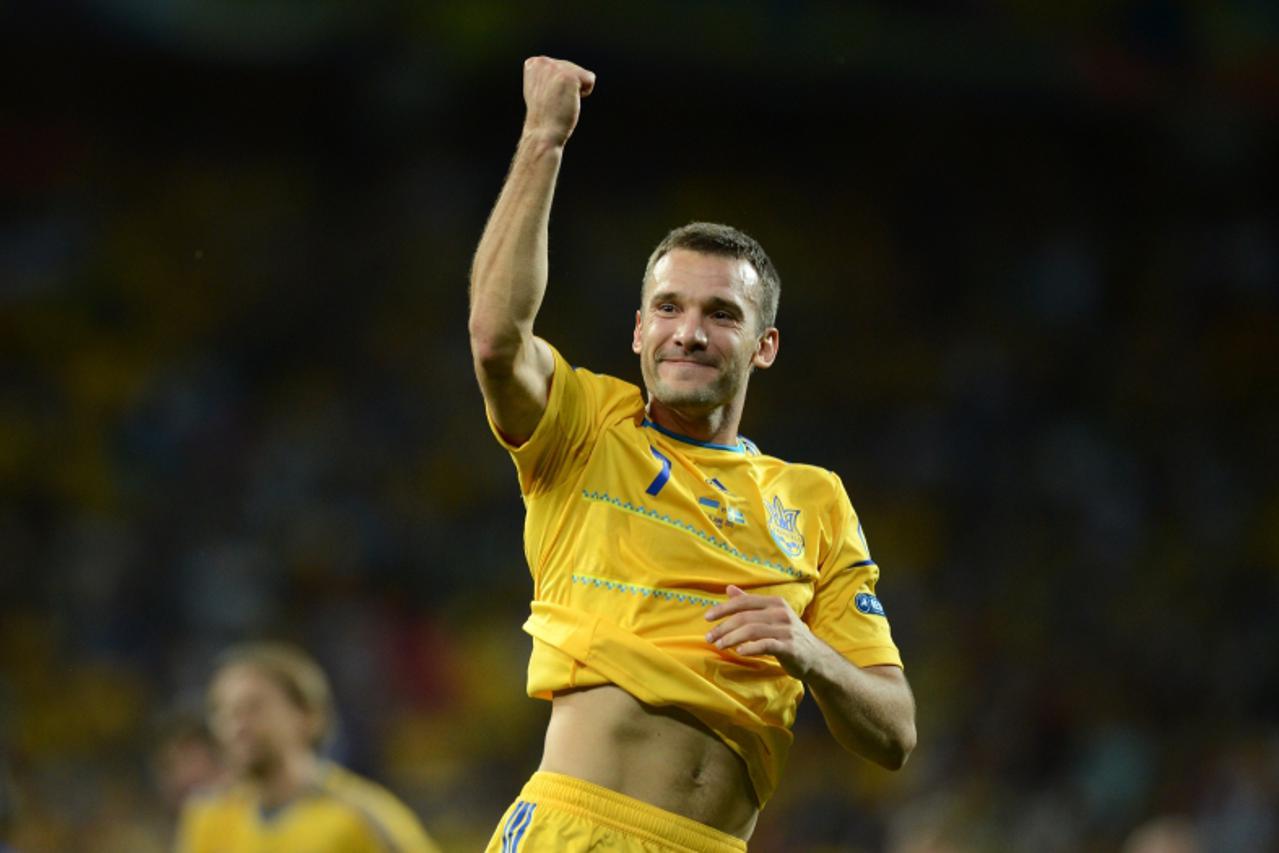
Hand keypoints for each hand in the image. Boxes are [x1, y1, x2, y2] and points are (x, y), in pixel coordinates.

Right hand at [522, 56, 595, 144]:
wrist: (543, 132)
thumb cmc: (544, 116)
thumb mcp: (540, 89)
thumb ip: (548, 75)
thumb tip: (559, 71)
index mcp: (534, 63)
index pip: (562, 66)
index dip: (560, 84)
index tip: (548, 97)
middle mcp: (543, 61)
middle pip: (573, 68)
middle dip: (569, 86)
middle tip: (555, 102)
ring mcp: (556, 67)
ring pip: (582, 73)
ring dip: (576, 90)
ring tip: (561, 101)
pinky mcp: (569, 76)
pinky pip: (590, 79)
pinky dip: (585, 92)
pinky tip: (569, 101)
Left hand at [704, 585, 825, 678]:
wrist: (815, 657)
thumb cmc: (788, 635)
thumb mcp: (771, 615)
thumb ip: (750, 603)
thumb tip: (728, 589)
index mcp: (774, 602)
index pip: (743, 602)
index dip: (723, 608)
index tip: (707, 618)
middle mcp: (781, 613)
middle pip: (745, 617)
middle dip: (723, 627)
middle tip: (709, 638)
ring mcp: (786, 630)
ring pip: (752, 630)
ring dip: (732, 638)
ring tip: (719, 645)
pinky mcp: (790, 647)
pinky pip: (766, 645)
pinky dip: (751, 648)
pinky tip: (739, 652)